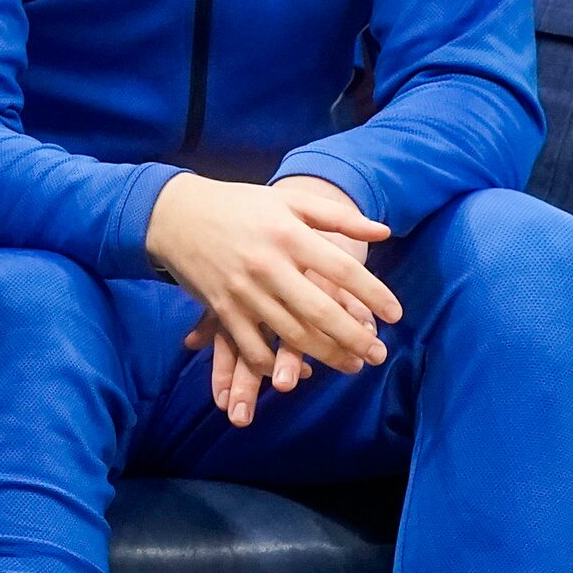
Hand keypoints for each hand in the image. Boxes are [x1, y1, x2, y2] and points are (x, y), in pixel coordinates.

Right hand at [148, 174, 398, 425]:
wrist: (176, 214)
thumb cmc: (241, 205)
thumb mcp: (290, 200)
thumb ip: (338, 217)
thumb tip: (383, 232)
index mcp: (289, 234)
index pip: (341, 269)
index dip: (373, 294)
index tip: (396, 315)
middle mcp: (268, 265)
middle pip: (320, 311)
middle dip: (354, 337)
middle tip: (379, 354)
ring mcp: (243, 291)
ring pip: (291, 334)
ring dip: (325, 356)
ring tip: (352, 365)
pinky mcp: (222, 309)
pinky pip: (253, 348)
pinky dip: (276, 365)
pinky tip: (299, 372)